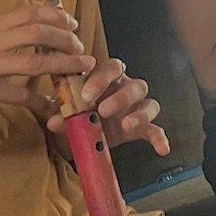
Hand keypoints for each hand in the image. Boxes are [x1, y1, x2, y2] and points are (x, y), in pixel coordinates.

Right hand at [0, 6, 96, 142]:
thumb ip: (7, 41)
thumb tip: (46, 35)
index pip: (27, 12)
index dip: (55, 16)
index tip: (73, 25)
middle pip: (35, 32)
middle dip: (65, 39)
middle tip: (81, 49)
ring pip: (34, 62)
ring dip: (64, 65)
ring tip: (82, 69)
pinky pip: (22, 95)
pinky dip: (41, 101)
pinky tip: (52, 105)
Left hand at [42, 59, 169, 156]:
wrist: (77, 132)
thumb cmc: (71, 111)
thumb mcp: (61, 109)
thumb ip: (57, 111)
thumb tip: (53, 121)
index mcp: (107, 77)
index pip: (111, 67)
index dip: (101, 78)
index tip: (86, 95)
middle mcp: (125, 88)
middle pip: (135, 84)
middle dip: (121, 97)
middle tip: (103, 110)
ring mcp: (136, 108)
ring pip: (149, 103)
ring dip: (140, 114)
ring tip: (126, 125)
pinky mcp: (141, 128)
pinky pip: (155, 130)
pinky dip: (159, 138)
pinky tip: (162, 148)